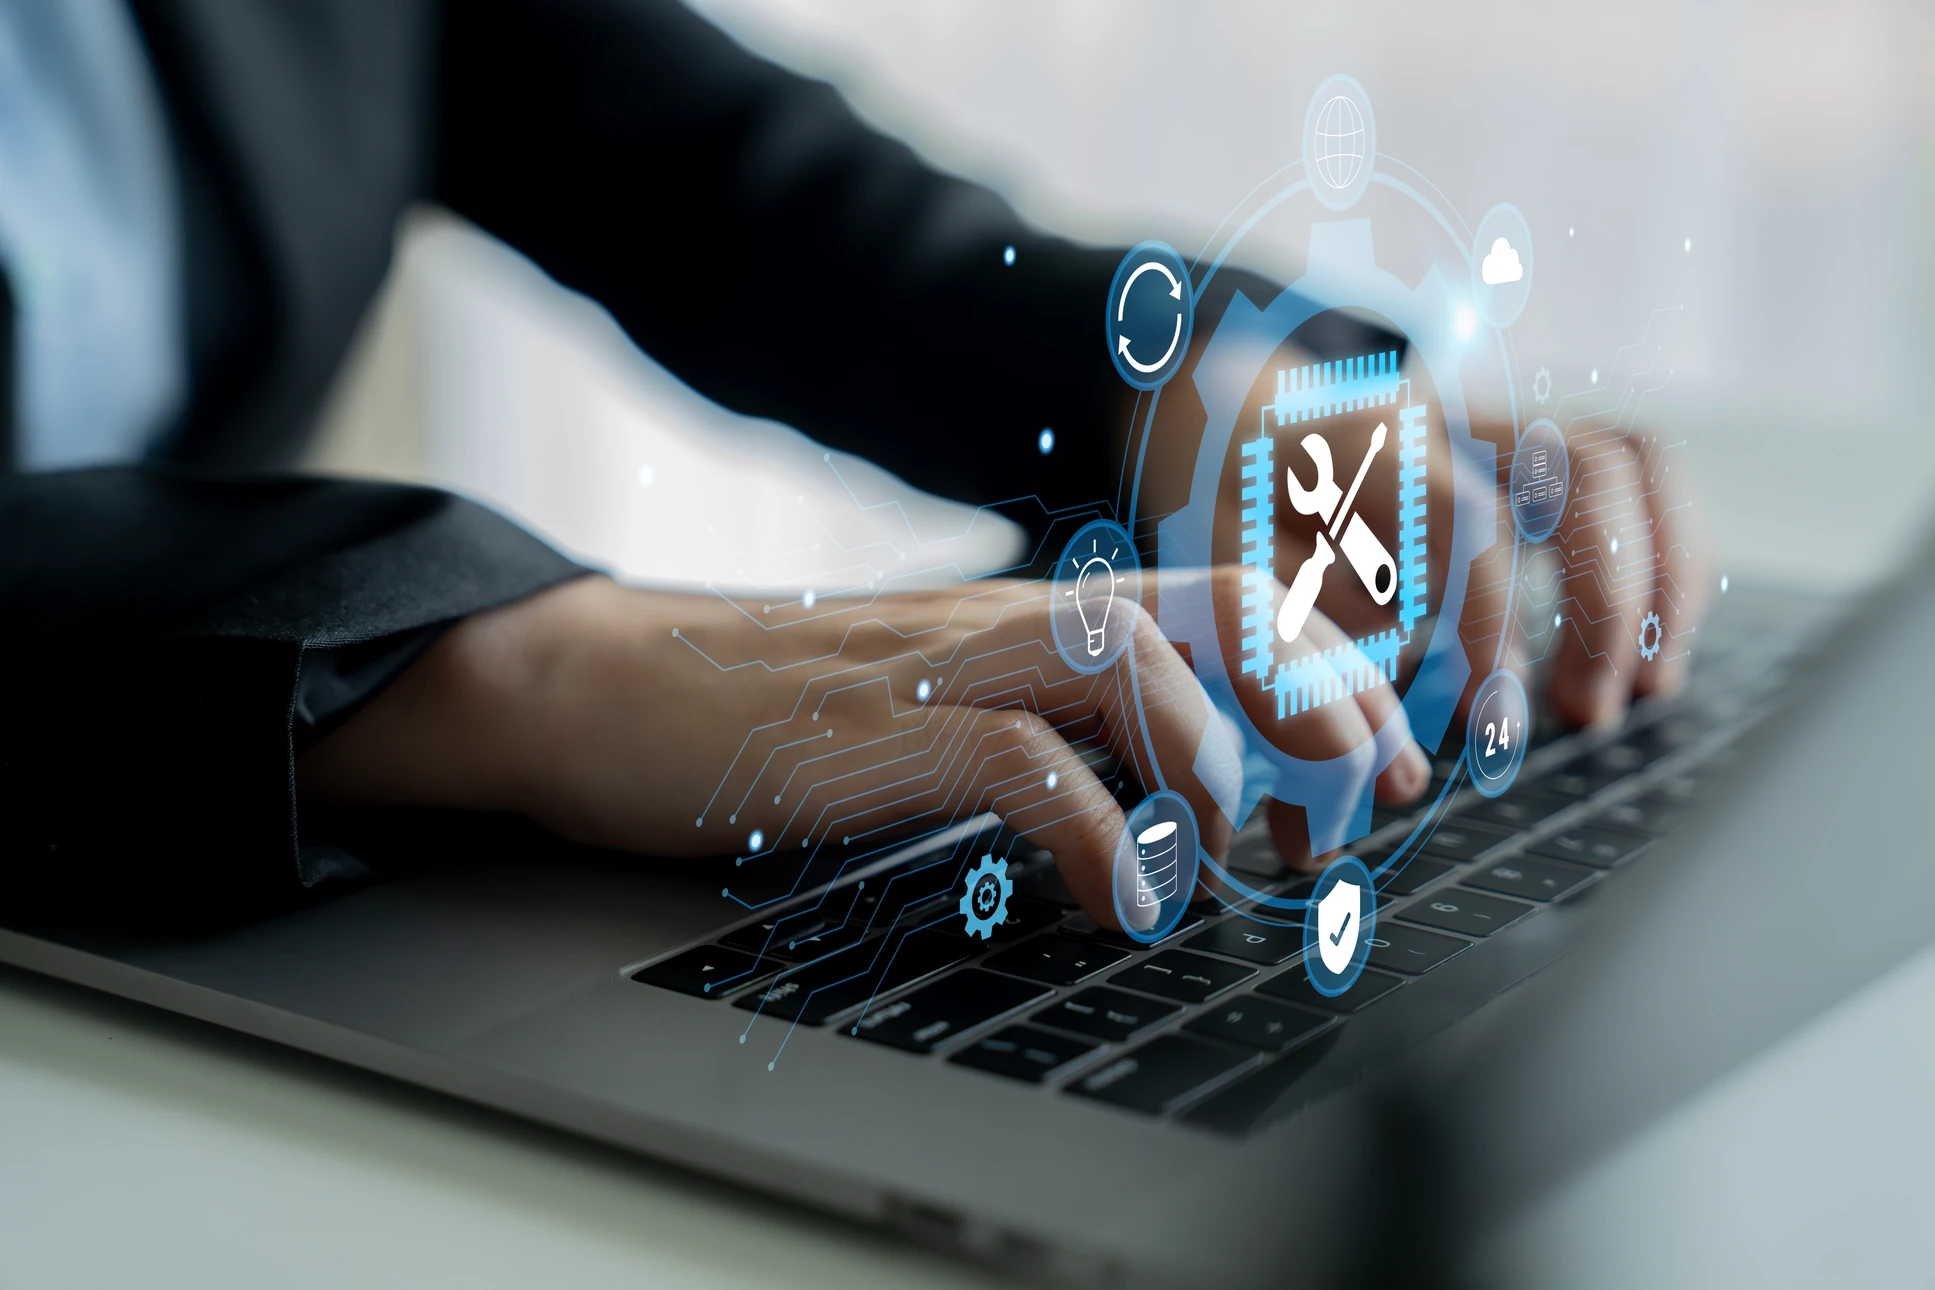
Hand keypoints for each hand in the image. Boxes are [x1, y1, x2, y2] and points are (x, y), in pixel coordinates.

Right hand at [298, 573, 1430, 929]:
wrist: (598, 687)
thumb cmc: (768, 716)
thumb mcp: (932, 715)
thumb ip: (1039, 737)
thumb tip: (1148, 819)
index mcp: (1024, 620)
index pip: (1215, 599)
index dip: (1325, 666)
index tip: (1388, 754)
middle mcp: (1001, 624)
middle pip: (1208, 609)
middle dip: (1321, 699)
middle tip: (1377, 799)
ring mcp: (938, 668)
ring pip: (1134, 663)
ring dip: (1218, 763)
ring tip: (1242, 856)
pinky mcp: (870, 732)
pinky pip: (1023, 762)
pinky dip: (1098, 835)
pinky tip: (1117, 897)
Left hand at [1125, 314, 1707, 734]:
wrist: (1238, 422)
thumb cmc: (1233, 510)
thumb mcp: (1225, 565)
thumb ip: (1288, 642)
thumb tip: (1344, 764)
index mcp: (1366, 440)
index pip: (1463, 513)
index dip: (1493, 621)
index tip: (1496, 722)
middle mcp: (1454, 415)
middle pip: (1580, 465)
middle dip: (1603, 597)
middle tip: (1587, 715)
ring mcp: (1507, 423)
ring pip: (1629, 458)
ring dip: (1658, 576)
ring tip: (1646, 690)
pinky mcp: (1543, 450)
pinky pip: (1641, 474)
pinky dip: (1671, 558)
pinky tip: (1656, 650)